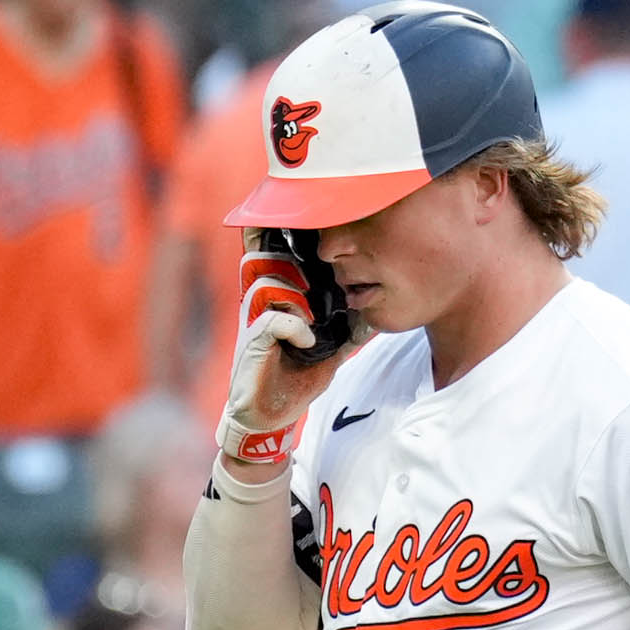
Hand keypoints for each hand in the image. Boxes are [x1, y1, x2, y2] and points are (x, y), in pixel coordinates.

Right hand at [218, 235, 354, 467]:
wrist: (271, 416)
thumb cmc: (295, 380)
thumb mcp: (330, 350)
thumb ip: (348, 330)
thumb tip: (374, 315)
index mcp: (279, 298)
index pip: (275, 254)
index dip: (279, 230)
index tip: (298, 213)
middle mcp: (262, 303)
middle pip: (266, 256)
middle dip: (288, 253)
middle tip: (313, 264)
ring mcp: (255, 320)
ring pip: (272, 283)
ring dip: (298, 296)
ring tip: (313, 315)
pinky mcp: (254, 342)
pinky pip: (274, 321)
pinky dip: (296, 328)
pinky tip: (307, 341)